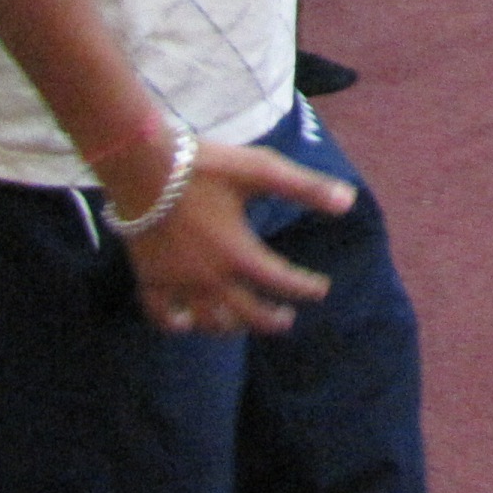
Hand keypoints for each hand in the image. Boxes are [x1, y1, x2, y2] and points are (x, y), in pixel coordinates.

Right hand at [117, 139, 354, 339]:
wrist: (144, 166)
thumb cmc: (205, 167)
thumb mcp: (261, 171)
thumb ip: (305, 188)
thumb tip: (348, 202)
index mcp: (240, 254)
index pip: (281, 282)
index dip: (305, 288)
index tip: (320, 289)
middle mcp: (211, 278)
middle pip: (247, 314)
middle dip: (271, 319)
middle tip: (286, 319)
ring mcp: (178, 283)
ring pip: (208, 321)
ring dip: (230, 326)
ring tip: (242, 323)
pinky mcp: (150, 278)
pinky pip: (162, 314)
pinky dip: (176, 324)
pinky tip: (185, 324)